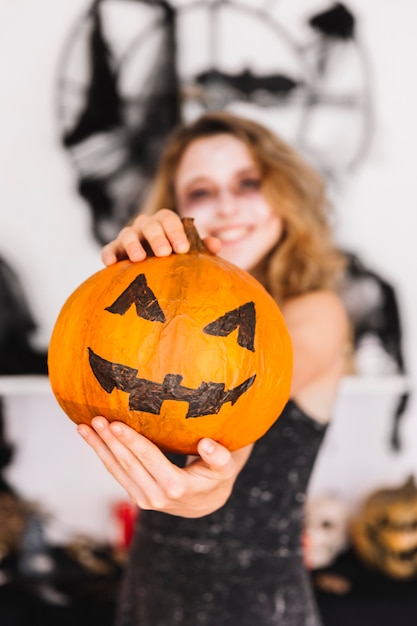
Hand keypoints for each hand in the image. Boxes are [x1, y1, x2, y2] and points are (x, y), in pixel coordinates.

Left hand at [77, 418, 250, 517]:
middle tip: (96, 419)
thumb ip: (220, 457)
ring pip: (116, 470)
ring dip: (99, 447)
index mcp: (177, 487)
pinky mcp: (135, 495)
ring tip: (84, 427)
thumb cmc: (215, 478)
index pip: (149, 459)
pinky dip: (102, 454)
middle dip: (110, 441)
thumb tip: (207, 445)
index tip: (116, 424)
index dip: (132, 441)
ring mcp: (143, 499)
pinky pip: (116, 473)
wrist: (205, 503)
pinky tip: (92, 438)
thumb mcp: (225, 469)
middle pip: (128, 463)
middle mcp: (156, 496)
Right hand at [101, 209, 220, 265]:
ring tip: (139, 258)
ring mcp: (129, 236)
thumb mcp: (190, 253)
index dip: (176, 232)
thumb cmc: (177, 258)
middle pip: (150, 225)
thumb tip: (215, 244)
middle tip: (164, 253)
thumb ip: (202, 247)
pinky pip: (109, 248)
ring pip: (128, 234)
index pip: (170, 220)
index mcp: (165, 222)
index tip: (183, 249)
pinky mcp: (114, 250)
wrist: (154, 270)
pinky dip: (109, 253)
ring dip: (133, 244)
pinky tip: (110, 262)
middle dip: (157, 237)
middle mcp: (145, 225)